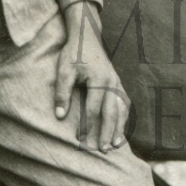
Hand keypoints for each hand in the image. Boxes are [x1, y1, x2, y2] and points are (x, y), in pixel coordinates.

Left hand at [54, 1, 129, 151]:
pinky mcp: (118, 83)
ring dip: (120, 127)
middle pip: (112, 111)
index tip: (81, 140)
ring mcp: (117, 82)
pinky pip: (124, 103)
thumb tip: (60, 116)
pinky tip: (121, 129)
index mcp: (99, 78)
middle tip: (103, 149)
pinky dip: (124, 118)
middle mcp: (112, 81)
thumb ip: (62, 93)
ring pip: (122, 109)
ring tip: (116, 145)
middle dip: (108, 132)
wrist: (87, 36)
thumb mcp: (64, 70)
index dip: (88, 125)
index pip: (94, 107)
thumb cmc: (74, 53)